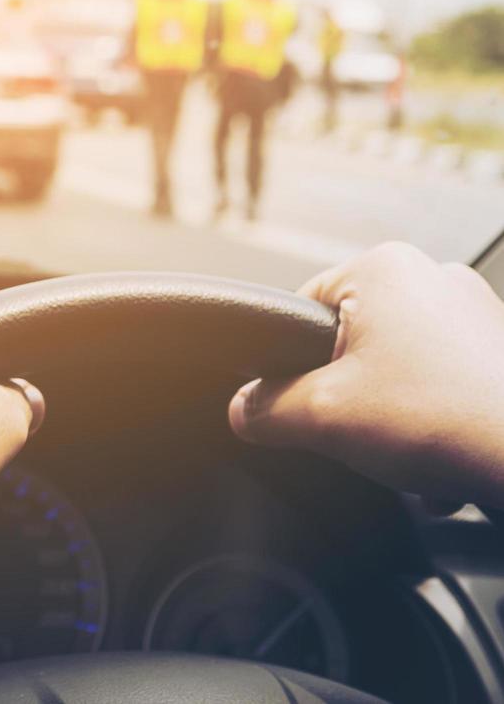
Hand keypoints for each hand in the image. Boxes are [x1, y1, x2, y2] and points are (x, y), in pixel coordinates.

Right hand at [230, 242, 503, 506]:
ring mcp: (475, 309)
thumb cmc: (448, 421)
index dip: (290, 365)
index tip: (305, 402)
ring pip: (398, 367)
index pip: (299, 311)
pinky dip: (434, 418)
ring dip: (393, 413)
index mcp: (383, 268)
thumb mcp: (321, 417)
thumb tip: (244, 410)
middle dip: (349, 395)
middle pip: (350, 343)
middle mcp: (432, 275)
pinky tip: (440, 453)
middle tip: (360, 429)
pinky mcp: (500, 347)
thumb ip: (264, 409)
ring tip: (408, 446)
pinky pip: (443, 381)